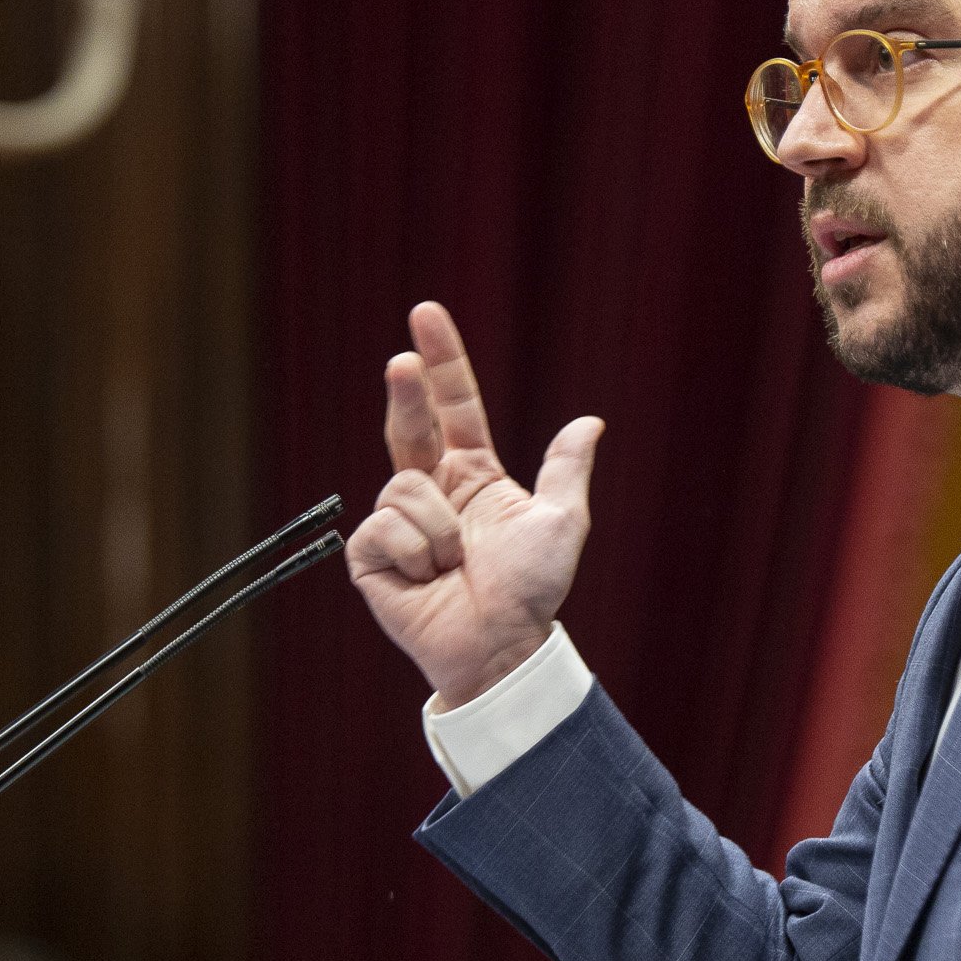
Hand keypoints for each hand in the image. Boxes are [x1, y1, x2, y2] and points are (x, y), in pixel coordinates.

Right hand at [344, 302, 604, 705]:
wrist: (500, 647)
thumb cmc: (532, 591)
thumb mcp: (561, 522)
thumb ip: (566, 470)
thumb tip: (590, 422)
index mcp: (474, 476)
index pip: (455, 407)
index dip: (442, 362)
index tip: (426, 313)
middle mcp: (433, 491)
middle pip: (410, 425)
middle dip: (404, 392)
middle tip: (402, 362)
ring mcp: (397, 522)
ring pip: (402, 486)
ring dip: (435, 528)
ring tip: (453, 565)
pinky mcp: (370, 556)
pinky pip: (382, 527)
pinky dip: (412, 553)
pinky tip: (425, 579)